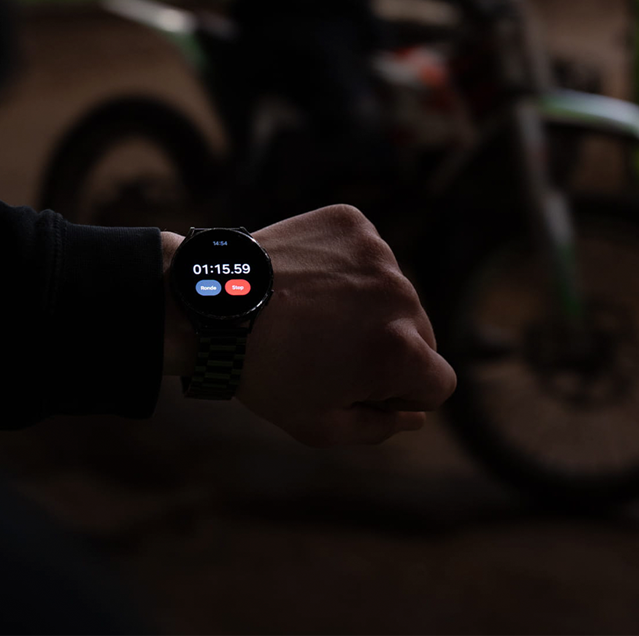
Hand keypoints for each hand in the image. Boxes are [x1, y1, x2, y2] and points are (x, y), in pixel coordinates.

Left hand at [238, 205, 455, 445]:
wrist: (212, 303)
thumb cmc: (264, 371)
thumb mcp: (319, 425)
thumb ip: (379, 428)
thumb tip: (414, 418)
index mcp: (401, 351)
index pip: (438, 383)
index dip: (401, 394)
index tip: (360, 385)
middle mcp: (400, 295)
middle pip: (420, 333)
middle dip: (389, 346)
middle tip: (331, 349)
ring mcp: (377, 252)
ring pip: (393, 291)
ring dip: (368, 304)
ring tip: (313, 312)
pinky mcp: (352, 222)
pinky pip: (368, 253)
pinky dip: (347, 267)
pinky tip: (310, 280)